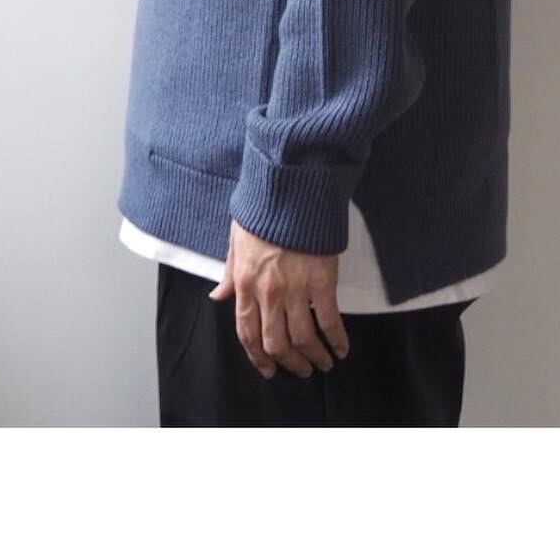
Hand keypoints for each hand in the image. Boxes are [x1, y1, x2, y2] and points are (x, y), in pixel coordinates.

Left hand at [208, 218, 350, 378]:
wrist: (292, 189)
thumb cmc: (264, 211)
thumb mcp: (236, 240)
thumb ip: (229, 273)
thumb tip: (217, 297)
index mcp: (244, 283)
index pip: (247, 332)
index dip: (258, 357)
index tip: (268, 369)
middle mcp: (268, 292)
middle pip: (276, 342)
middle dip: (289, 362)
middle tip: (300, 370)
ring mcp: (296, 288)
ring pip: (303, 338)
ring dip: (314, 356)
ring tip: (323, 363)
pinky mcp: (322, 280)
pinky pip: (329, 319)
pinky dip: (336, 339)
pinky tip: (341, 348)